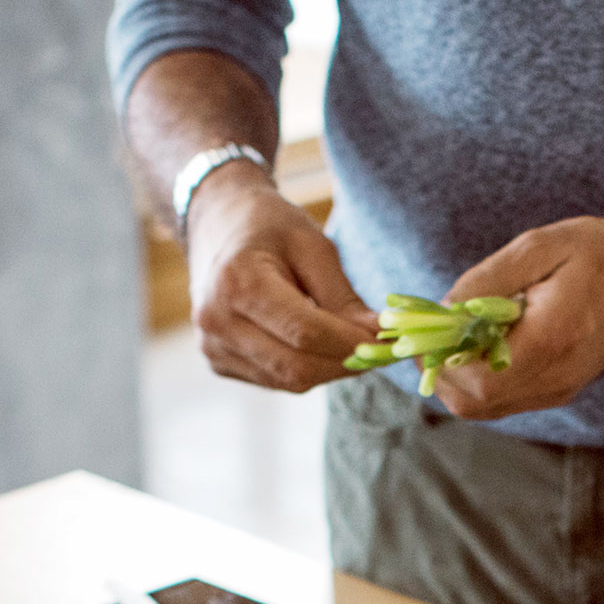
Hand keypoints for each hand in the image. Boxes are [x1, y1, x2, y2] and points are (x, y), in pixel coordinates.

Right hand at [186, 168, 377, 391]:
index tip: (388, 343)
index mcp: (237, 282)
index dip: (351, 344)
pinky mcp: (219, 362)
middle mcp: (217, 321)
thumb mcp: (312, 245)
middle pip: (296, 367)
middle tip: (381, 352)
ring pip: (288, 381)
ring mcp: (214, 347)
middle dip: (346, 363)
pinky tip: (316, 345)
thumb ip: (344, 297)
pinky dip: (306, 369)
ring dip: (329, 369)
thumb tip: (381, 337)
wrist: (216, 223)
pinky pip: (275, 379)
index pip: (304, 332)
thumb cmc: (268, 226)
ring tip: (352, 344)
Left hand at [428, 216, 603, 419]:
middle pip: (471, 402)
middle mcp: (555, 376)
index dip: (437, 357)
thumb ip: (485, 281)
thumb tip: (440, 311)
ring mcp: (558, 390)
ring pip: (482, 407)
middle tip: (436, 331)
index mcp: (551, 338)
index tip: (426, 326)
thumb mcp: (539, 247)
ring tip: (461, 334)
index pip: (474, 376)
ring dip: (457, 377)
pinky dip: (479, 378)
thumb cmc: (599, 252)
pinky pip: (502, 400)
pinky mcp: (558, 391)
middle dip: (440, 371)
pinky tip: (485, 342)